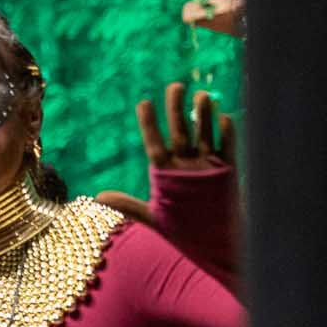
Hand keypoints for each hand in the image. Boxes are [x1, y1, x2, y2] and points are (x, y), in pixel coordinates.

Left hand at [97, 82, 234, 224]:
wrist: (211, 240)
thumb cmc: (182, 228)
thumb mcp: (154, 217)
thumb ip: (129, 206)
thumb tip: (98, 198)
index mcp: (166, 172)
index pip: (155, 143)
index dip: (149, 124)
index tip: (143, 103)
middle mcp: (186, 164)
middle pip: (180, 131)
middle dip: (177, 110)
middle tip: (176, 86)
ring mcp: (207, 165)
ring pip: (204, 134)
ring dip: (203, 116)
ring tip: (200, 95)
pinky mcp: (227, 171)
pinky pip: (227, 148)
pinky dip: (226, 134)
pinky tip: (224, 118)